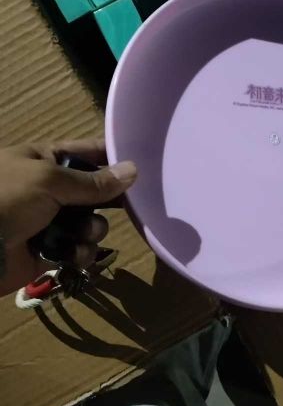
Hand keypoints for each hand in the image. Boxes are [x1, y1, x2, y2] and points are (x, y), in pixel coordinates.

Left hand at [0, 138, 136, 295]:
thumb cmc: (5, 200)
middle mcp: (50, 187)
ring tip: (84, 233)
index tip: (145, 163)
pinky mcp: (49, 250)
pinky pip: (79, 249)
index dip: (115, 156)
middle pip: (96, 189)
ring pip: (91, 222)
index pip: (88, 151)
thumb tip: (134, 169)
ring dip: (93, 229)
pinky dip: (80, 252)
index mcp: (45, 159)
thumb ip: (93, 180)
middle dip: (110, 199)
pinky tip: (73, 255)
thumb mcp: (49, 180)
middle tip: (132, 204)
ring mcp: (50, 220)